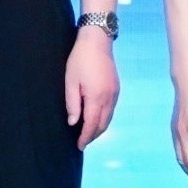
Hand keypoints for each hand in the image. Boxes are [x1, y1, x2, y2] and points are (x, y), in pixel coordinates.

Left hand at [62, 27, 118, 146]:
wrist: (97, 41)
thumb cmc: (79, 60)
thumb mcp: (70, 81)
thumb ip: (72, 104)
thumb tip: (73, 123)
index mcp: (96, 98)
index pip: (91, 125)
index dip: (85, 137)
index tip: (79, 146)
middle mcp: (109, 98)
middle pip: (102, 124)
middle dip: (93, 135)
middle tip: (82, 142)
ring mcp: (115, 93)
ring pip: (109, 118)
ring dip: (99, 128)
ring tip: (89, 133)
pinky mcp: (117, 88)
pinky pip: (112, 109)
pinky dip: (104, 118)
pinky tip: (97, 118)